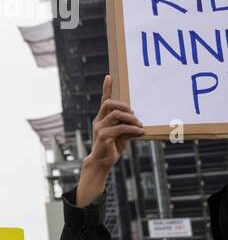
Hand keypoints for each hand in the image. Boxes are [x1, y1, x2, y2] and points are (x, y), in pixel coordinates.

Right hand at [78, 75, 144, 206]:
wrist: (102, 162)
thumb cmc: (112, 148)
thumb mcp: (121, 135)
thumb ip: (126, 126)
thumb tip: (137, 121)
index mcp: (102, 118)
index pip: (104, 100)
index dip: (106, 88)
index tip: (109, 76)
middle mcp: (99, 121)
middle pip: (108, 103)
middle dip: (123, 105)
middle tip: (134, 112)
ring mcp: (100, 128)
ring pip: (116, 114)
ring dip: (131, 118)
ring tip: (139, 125)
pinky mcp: (104, 136)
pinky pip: (120, 128)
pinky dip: (133, 130)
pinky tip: (140, 133)